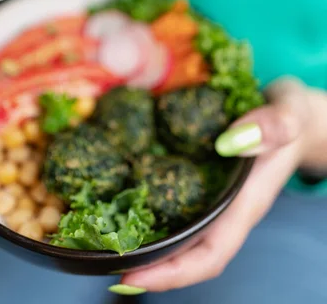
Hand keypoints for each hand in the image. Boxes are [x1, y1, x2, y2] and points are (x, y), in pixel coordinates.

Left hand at [122, 78, 326, 292]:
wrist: (287, 110)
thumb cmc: (289, 115)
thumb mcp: (289, 113)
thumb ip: (274, 125)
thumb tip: (232, 141)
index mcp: (244, 203)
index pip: (210, 254)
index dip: (172, 273)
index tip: (130, 278)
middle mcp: (222, 207)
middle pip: (184, 251)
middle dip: (145, 263)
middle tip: (101, 260)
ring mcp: (209, 193)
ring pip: (174, 228)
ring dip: (139, 237)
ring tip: (99, 236)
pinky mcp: (198, 176)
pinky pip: (170, 198)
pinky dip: (143, 202)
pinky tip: (117, 192)